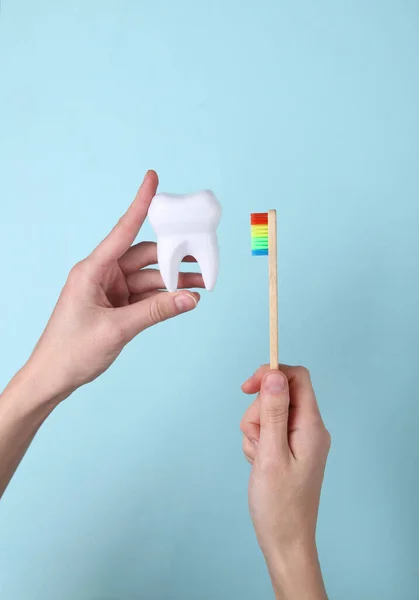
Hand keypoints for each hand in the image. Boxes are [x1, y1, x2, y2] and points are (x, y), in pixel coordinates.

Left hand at [26, 171, 203, 400]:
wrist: (54, 377)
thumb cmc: (71, 350)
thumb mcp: (117, 329)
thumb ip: (156, 311)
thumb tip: (191, 298)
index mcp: (92, 270)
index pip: (123, 230)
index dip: (140, 204)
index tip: (153, 179)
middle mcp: (102, 274)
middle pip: (144, 257)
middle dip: (174, 259)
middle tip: (202, 259)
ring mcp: (110, 291)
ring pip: (149, 278)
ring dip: (173, 282)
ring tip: (202, 284)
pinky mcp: (116, 306)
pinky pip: (145, 296)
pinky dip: (163, 298)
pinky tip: (184, 299)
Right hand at [241, 365, 329, 599]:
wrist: (285, 541)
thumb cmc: (279, 504)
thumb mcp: (271, 454)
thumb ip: (273, 412)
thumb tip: (274, 374)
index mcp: (311, 425)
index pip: (297, 378)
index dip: (271, 374)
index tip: (247, 388)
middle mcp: (309, 427)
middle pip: (278, 395)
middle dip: (258, 412)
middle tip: (257, 442)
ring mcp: (299, 439)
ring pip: (268, 413)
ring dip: (255, 431)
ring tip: (258, 458)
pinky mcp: (289, 448)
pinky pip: (267, 430)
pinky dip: (257, 442)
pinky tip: (258, 463)